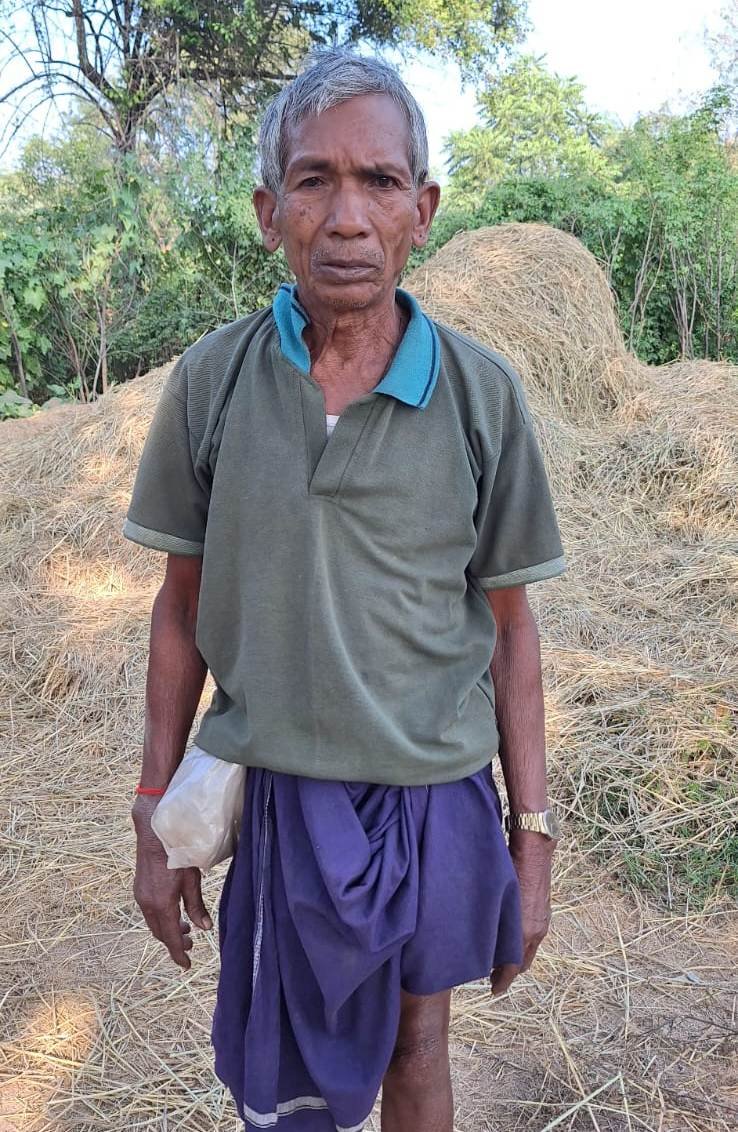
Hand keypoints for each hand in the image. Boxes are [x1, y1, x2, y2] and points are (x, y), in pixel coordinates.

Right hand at [131, 795, 212, 969]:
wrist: (154, 832)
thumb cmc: (178, 853)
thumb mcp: (192, 880)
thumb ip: (196, 906)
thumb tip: (204, 929)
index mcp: (162, 904)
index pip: (170, 937)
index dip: (178, 953)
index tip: (186, 964)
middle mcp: (147, 904)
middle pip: (160, 933)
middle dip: (174, 942)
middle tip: (190, 944)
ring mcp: (140, 896)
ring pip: (154, 923)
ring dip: (167, 930)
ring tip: (184, 930)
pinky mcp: (139, 889)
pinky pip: (149, 912)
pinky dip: (161, 918)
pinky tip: (173, 913)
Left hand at [490, 829, 554, 995]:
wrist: (533, 849)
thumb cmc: (509, 870)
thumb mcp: (495, 899)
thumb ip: (491, 923)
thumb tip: (480, 940)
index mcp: (524, 932)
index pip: (514, 968)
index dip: (503, 980)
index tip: (494, 990)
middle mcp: (536, 930)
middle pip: (524, 962)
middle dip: (510, 972)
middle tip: (494, 977)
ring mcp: (543, 920)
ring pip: (529, 948)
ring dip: (517, 957)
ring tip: (501, 958)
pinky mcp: (544, 909)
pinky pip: (534, 935)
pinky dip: (523, 942)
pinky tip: (512, 934)